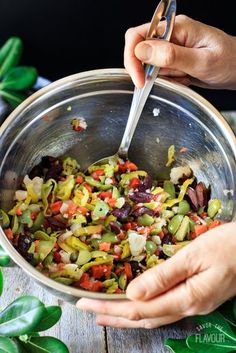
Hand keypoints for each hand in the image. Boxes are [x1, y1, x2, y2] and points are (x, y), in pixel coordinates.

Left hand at [77, 222, 235, 328]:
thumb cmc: (227, 246)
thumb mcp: (194, 256)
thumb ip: (164, 276)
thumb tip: (132, 293)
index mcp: (187, 298)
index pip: (139, 309)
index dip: (111, 307)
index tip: (86, 302)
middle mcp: (188, 307)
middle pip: (143, 317)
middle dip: (113, 315)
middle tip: (87, 309)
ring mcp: (194, 305)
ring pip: (153, 316)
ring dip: (126, 316)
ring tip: (105, 314)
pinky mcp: (196, 298)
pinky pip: (163, 310)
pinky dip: (143, 310)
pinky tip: (137, 306)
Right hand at [124, 15, 235, 89]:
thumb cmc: (229, 61)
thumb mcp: (202, 62)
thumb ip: (171, 56)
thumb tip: (142, 50)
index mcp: (176, 27)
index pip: (139, 35)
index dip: (133, 57)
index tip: (139, 79)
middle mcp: (171, 34)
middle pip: (139, 49)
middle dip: (145, 70)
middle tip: (157, 82)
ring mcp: (171, 46)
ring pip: (149, 63)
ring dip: (161, 76)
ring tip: (183, 77)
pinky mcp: (173, 58)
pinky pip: (159, 71)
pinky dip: (168, 79)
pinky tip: (183, 79)